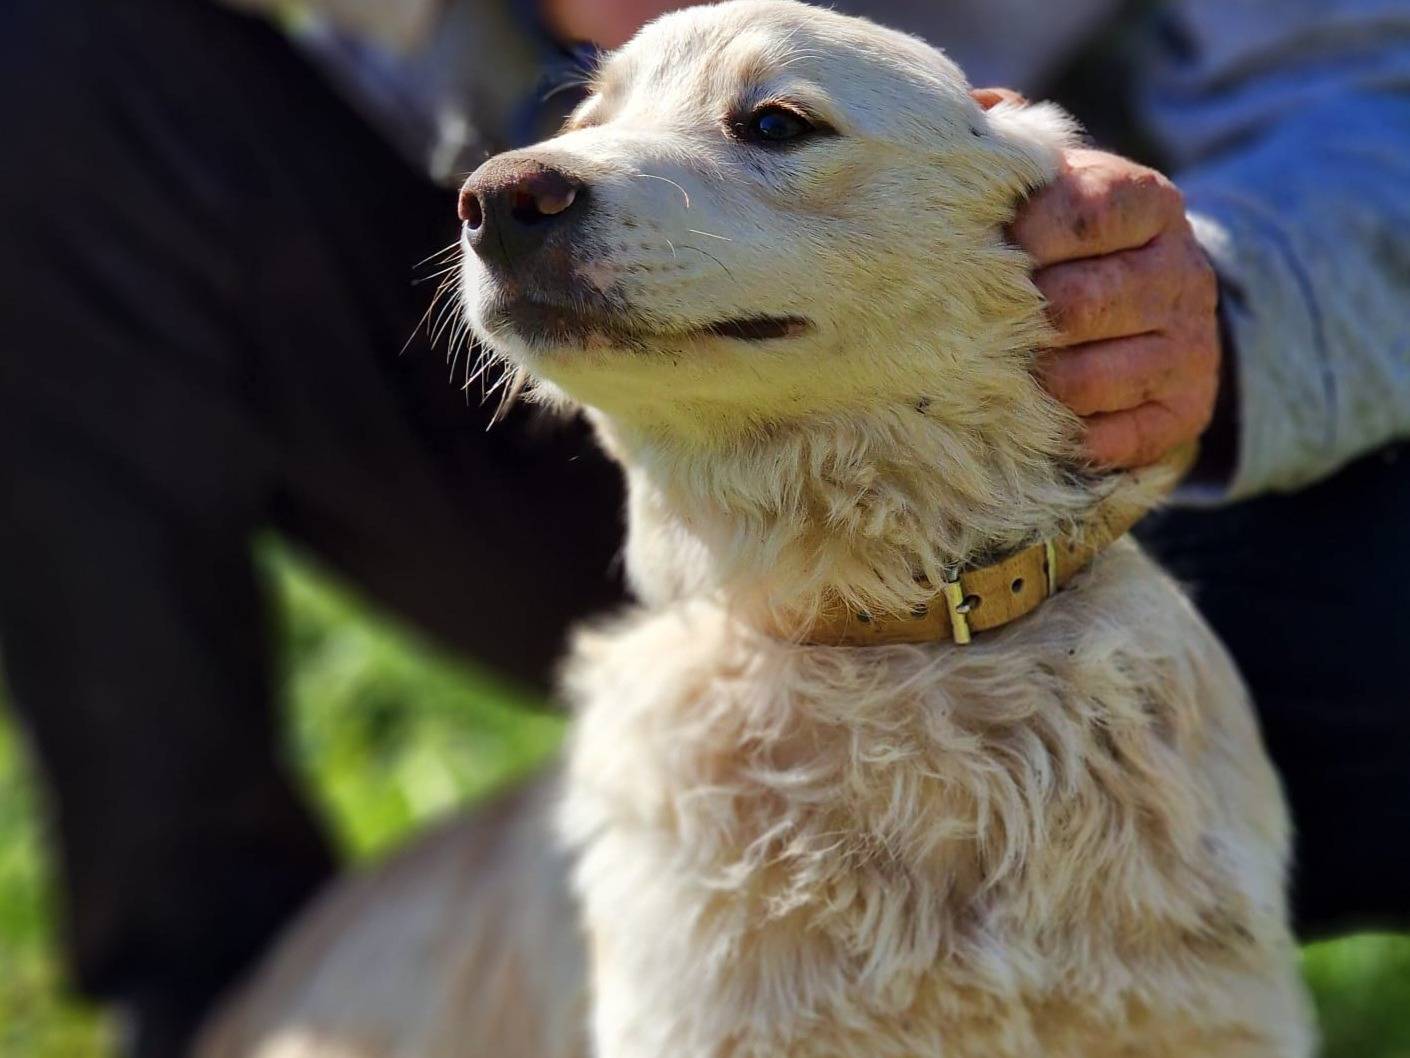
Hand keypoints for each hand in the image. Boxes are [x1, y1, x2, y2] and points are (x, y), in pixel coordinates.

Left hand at [976, 91, 1220, 467]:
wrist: (1155, 313)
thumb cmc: (1070, 241)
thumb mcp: (1053, 183)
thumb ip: (1012, 147)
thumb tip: (970, 115)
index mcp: (1150, 202)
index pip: (1086, 212)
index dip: (1024, 237)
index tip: (985, 250)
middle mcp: (1182, 273)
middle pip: (1079, 305)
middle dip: (1018, 320)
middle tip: (973, 327)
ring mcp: (1189, 346)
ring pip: (1091, 379)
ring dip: (1033, 382)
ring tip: (998, 374)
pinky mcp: (1184, 411)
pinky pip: (1116, 438)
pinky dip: (1066, 434)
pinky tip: (1037, 419)